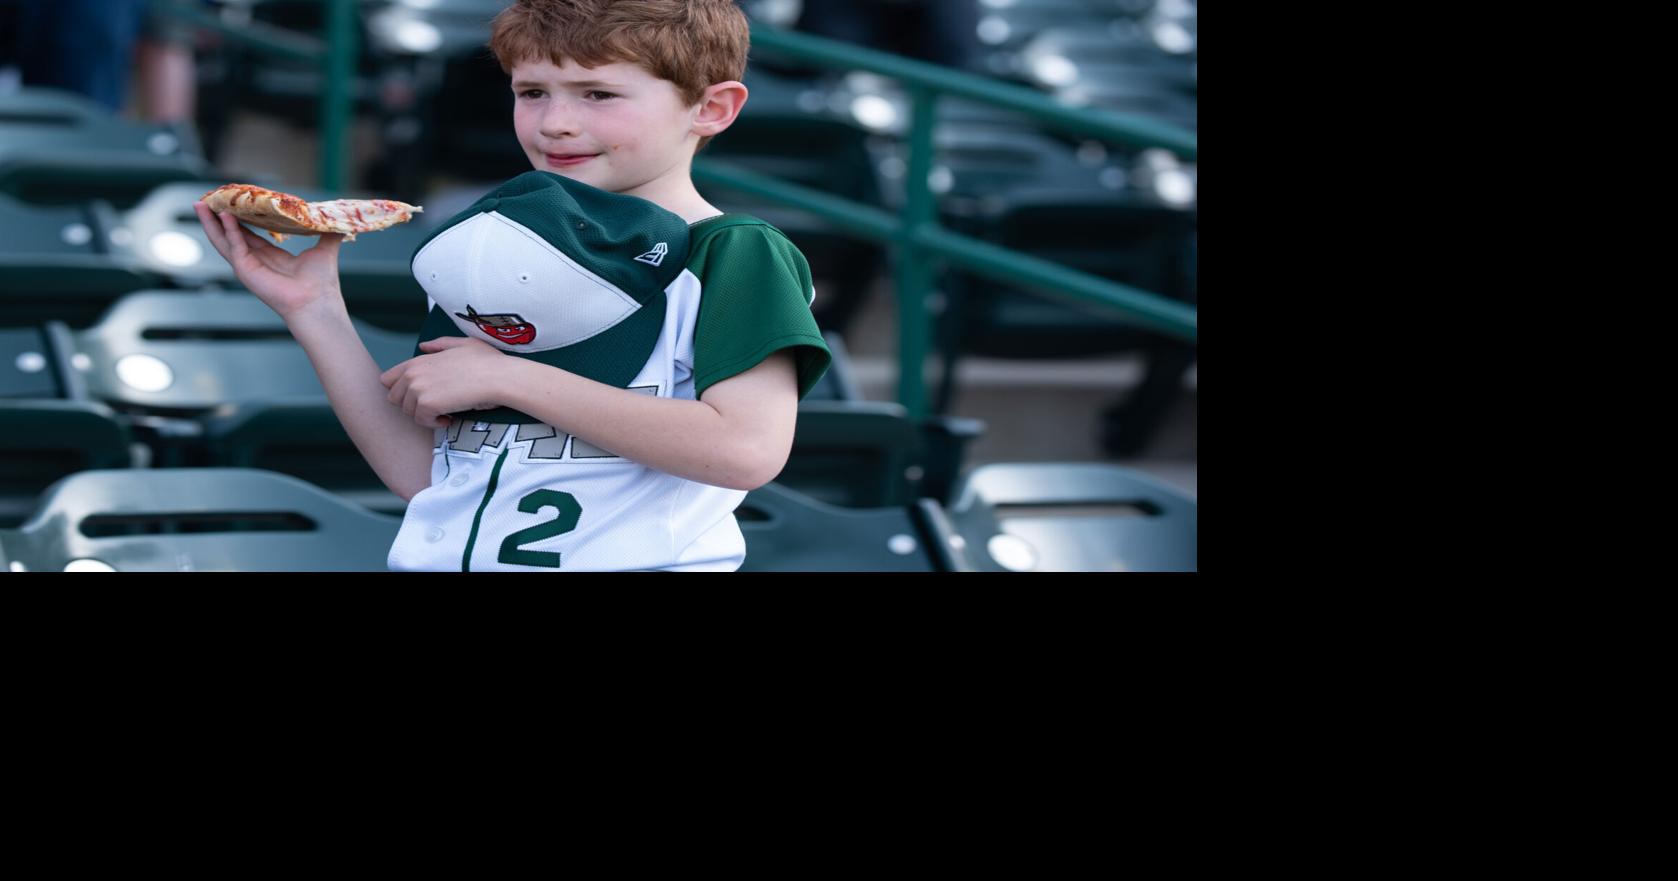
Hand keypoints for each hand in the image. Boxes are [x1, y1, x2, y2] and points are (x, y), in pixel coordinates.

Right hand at [194, 201, 343, 317]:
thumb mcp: (324, 250)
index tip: (230, 202)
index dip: (238, 219)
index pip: (248, 234)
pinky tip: (224, 215)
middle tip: (205, 199)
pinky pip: (233, 246)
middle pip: (229, 235)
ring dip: (210, 223)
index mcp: (270, 257)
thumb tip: (340, 221)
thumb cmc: (321, 282)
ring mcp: (248, 267)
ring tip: (199, 205)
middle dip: (216, 218)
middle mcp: (256, 261)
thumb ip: (328, 233)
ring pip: (222, 241)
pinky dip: (228, 230)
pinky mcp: (246, 271)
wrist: (317, 301)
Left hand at [380, 336, 507, 426]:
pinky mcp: (426, 404)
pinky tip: (450, 417)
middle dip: (413, 404)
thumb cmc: (488, 362)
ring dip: (426, 414)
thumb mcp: (463, 344)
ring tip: (446, 410)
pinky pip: (422, 421)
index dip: (402, 391)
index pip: (388, 379)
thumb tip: (423, 346)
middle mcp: (413, 374)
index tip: (423, 395)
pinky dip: (435, 423)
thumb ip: (439, 344)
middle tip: (436, 405)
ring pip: (408, 412)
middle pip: (394, 399)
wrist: (499, 377)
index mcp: (418, 360)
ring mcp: (418, 389)